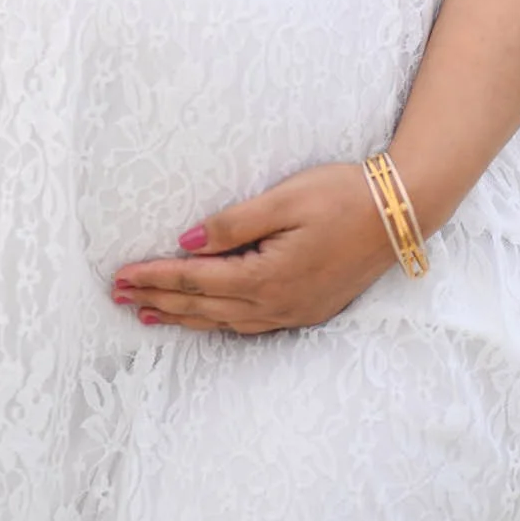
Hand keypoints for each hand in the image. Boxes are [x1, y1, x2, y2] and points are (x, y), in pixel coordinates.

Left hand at [111, 162, 397, 334]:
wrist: (401, 213)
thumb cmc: (343, 195)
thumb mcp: (285, 199)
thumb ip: (233, 224)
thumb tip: (186, 243)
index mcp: (267, 276)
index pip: (196, 280)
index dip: (155, 278)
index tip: (120, 277)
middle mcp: (277, 303)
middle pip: (203, 307)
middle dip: (158, 302)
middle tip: (118, 298)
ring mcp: (294, 312)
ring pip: (224, 321)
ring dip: (183, 317)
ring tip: (149, 315)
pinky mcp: (307, 309)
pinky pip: (249, 325)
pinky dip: (218, 322)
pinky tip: (206, 318)